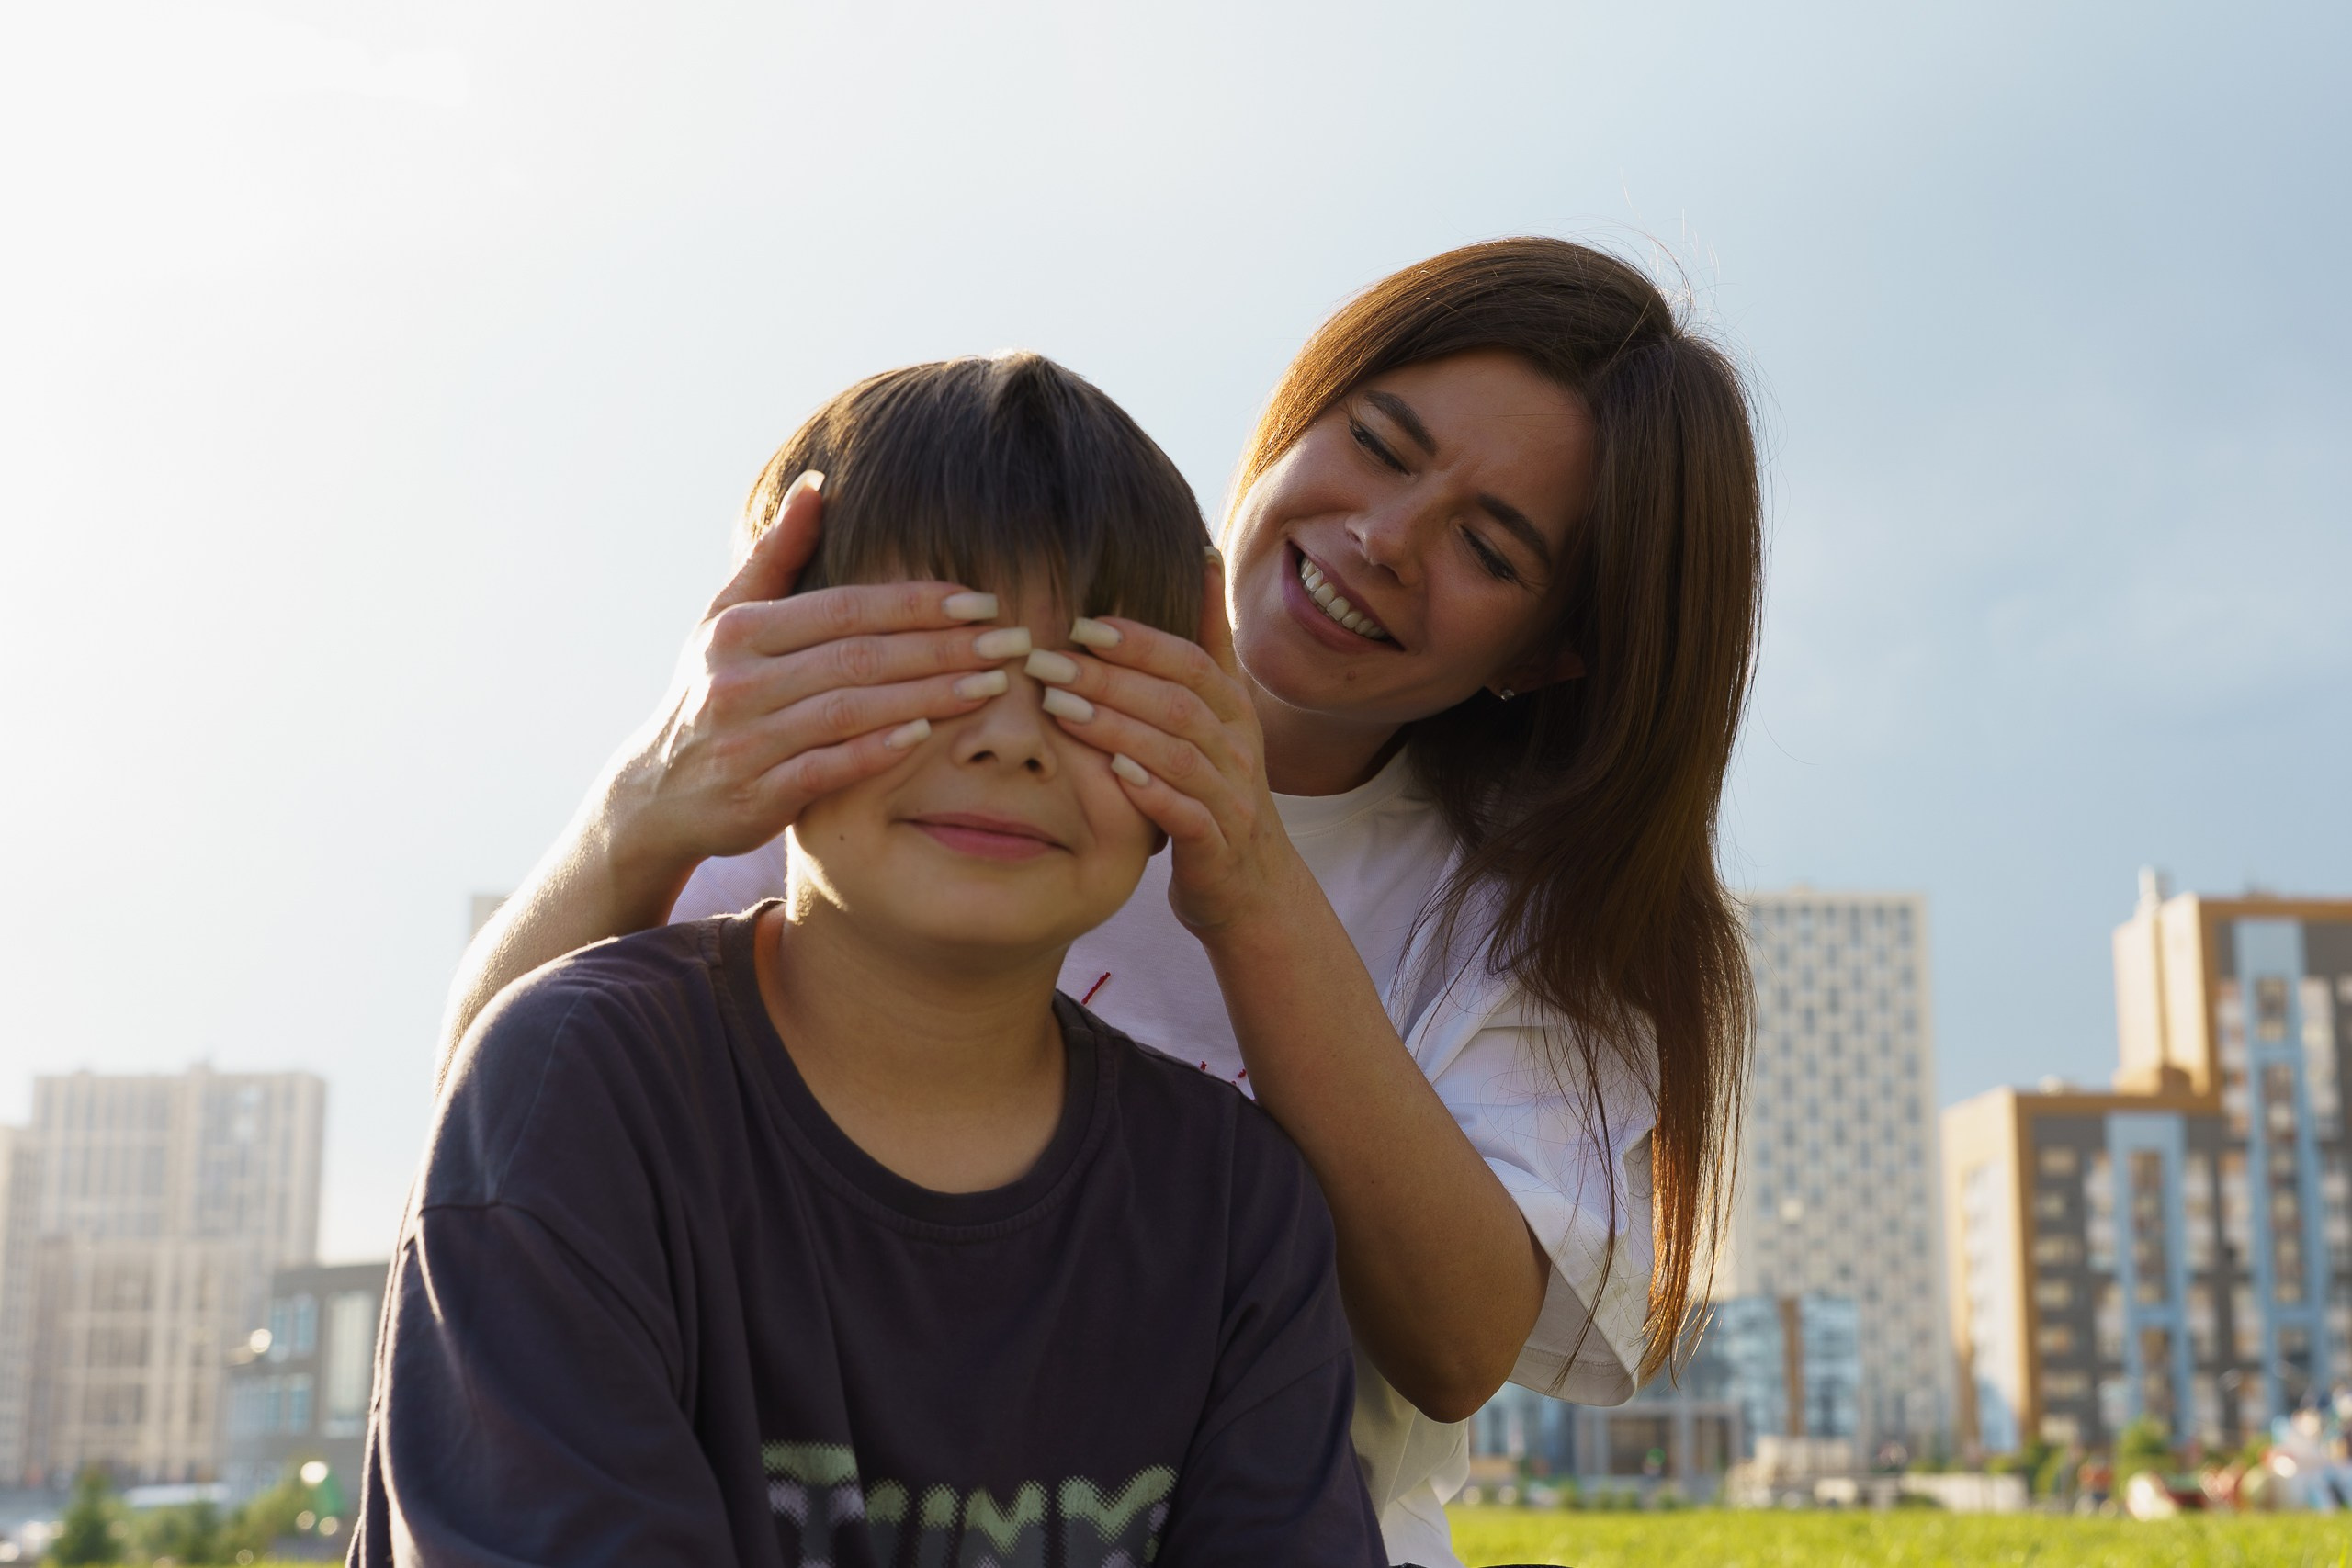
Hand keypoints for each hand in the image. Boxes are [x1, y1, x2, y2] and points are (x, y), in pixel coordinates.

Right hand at [599, 473, 1028, 891]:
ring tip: (992, 685)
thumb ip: (775, 555)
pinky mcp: (756, 794)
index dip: (917, 602)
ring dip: (928, 695)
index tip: (981, 600)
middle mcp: (739, 680)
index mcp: (739, 630)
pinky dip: (877, 751)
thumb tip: (817, 482)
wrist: (658, 793)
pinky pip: (828, 768)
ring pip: (851, 710)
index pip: (845, 608)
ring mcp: (746, 740)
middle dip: (942, 647)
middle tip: (1010, 642)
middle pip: (858, 656)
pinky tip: (927, 735)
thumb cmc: (710, 692)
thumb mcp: (726, 619)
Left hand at [1028, 553, 1306, 935]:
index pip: (1190, 661)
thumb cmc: (1218, 790)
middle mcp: (1239, 748)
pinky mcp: (1218, 848)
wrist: (1253, 887)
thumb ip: (1209, 639)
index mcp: (1233, 710)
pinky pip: (1188, 815)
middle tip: (1045, 664)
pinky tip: (1112, 776)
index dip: (1139, 641)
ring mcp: (1233, 799)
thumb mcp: (1222, 712)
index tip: (1081, 624)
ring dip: (1118, 728)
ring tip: (1060, 710)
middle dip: (1111, 679)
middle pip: (1177, 701)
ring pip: (1178, 754)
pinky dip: (1152, 794)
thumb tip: (1204, 554)